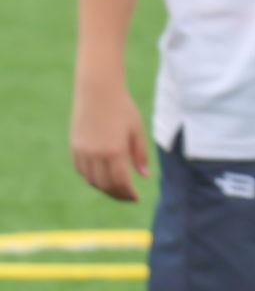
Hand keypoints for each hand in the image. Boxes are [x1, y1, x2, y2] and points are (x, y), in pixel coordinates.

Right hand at [70, 78, 151, 201]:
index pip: (120, 182)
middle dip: (117, 194)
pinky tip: (102, 177)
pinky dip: (92, 178)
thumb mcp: (137, 130)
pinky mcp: (75, 146)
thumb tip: (144, 176)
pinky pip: (82, 170)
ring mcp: (82, 151)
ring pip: (91, 180)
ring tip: (117, 189)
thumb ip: (140, 155)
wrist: (98, 91)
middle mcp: (96, 153)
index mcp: (114, 150)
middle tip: (128, 197)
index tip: (136, 199)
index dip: (128, 194)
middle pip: (105, 185)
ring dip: (104, 188)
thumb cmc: (122, 109)